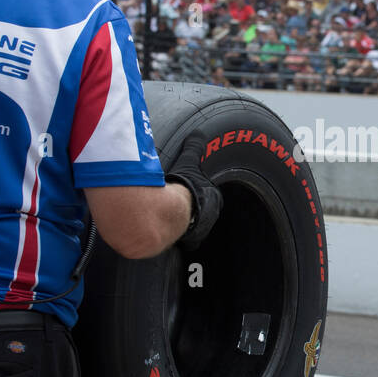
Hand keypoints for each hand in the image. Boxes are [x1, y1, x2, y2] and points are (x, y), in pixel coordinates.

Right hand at [166, 132, 222, 249]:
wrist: (164, 215)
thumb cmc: (180, 191)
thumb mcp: (188, 164)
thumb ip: (193, 148)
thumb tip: (197, 134)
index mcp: (214, 201)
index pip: (213, 198)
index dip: (203, 194)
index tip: (194, 191)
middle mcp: (209, 220)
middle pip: (203, 214)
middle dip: (194, 210)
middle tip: (181, 203)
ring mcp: (196, 233)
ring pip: (192, 227)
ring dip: (184, 222)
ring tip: (171, 215)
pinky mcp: (182, 243)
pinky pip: (179, 238)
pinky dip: (172, 232)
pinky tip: (163, 228)